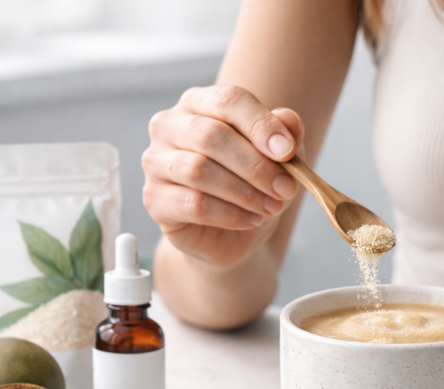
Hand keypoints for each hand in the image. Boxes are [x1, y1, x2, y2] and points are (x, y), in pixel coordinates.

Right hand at [142, 85, 303, 267]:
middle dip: (256, 165)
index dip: (260, 124)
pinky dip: (230, 214)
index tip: (288, 151)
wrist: (230, 232)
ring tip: (272, 206)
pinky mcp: (155, 199)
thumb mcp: (279, 158)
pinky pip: (193, 204)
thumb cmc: (252, 183)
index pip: (228, 100)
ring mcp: (156, 162)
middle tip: (286, 188)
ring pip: (199, 171)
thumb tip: (289, 120)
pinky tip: (252, 220)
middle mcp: (170, 125)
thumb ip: (286, 133)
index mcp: (199, 103)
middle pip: (212, 136)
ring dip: (244, 192)